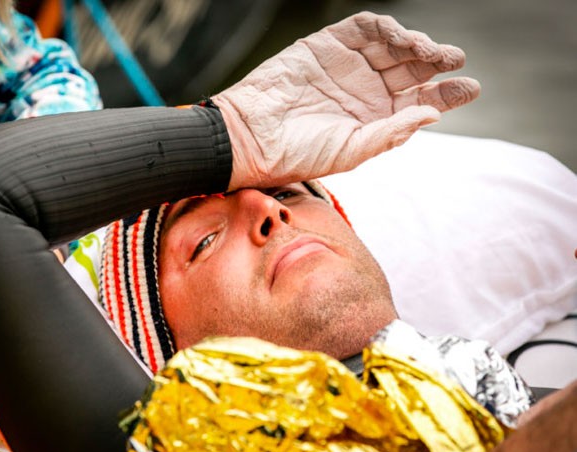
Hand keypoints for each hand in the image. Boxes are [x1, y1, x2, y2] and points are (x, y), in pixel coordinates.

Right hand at [215, 11, 479, 189]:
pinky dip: (383, 27)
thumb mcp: (351, 150)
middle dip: (437, 62)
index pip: (420, 102)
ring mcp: (347, 66)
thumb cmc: (297, 153)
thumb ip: (391, 133)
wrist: (251, 136)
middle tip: (454, 59)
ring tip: (428, 49)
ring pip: (393, 46)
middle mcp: (365, 91)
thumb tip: (433, 114)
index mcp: (375, 120)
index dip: (446, 93)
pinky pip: (363, 29)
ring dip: (414, 43)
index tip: (469, 88)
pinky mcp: (326, 45)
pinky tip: (398, 36)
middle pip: (413, 70)